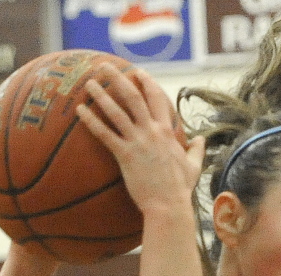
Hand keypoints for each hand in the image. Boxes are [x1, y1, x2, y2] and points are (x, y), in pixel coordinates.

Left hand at [76, 64, 204, 213]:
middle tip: (105, 65)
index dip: (146, 82)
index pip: (157, 98)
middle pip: (133, 97)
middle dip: (119, 78)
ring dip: (101, 94)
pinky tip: (80, 110)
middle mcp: (152, 131)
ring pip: (117, 111)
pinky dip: (91, 120)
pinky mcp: (125, 155)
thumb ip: (197, 150)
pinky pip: (104, 134)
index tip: (137, 72)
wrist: (168, 205)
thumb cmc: (180, 189)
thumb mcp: (194, 166)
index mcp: (167, 131)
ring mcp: (138, 141)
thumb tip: (201, 139)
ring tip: (89, 82)